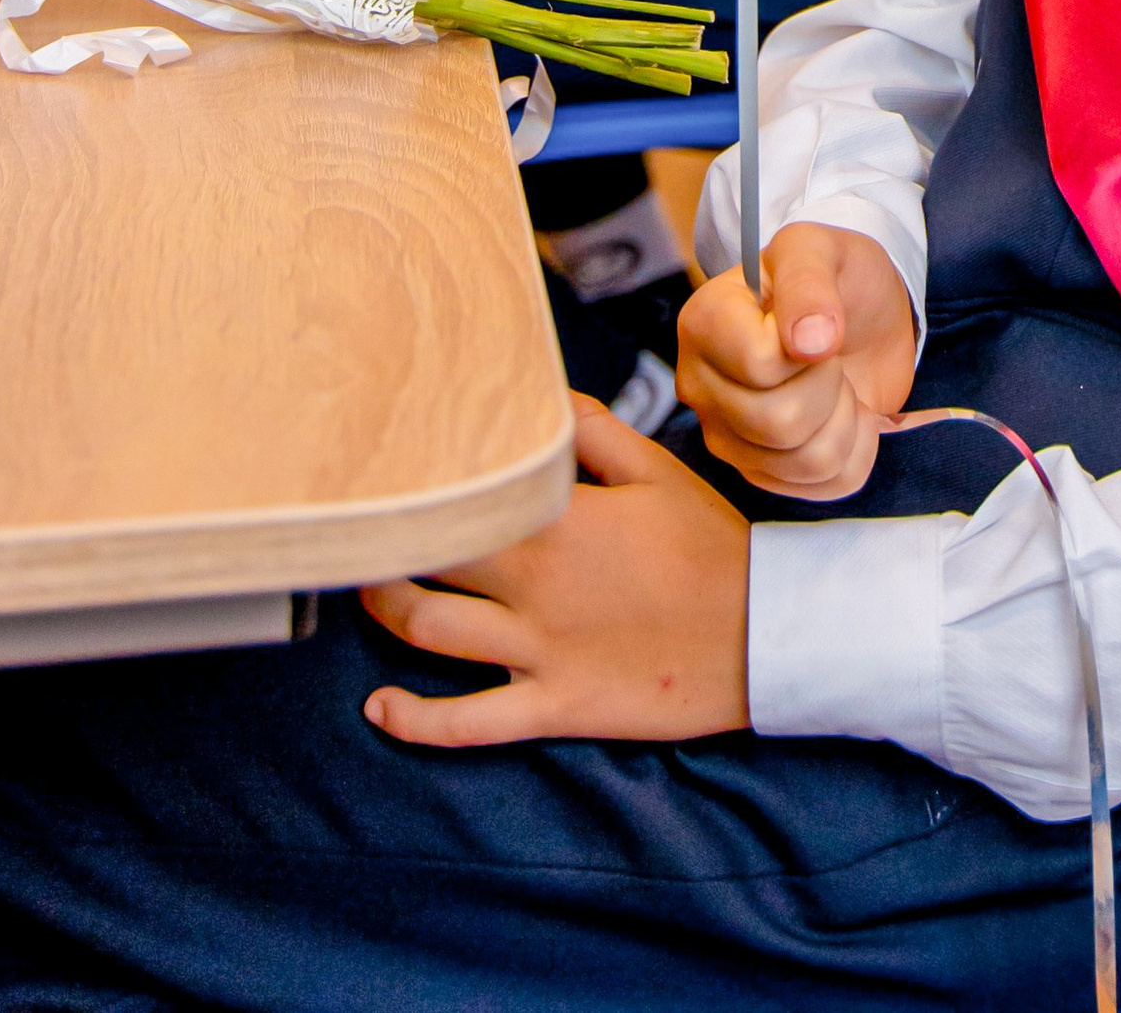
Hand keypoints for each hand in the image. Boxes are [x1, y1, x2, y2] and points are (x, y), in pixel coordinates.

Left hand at [361, 396, 747, 747]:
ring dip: (384, 611)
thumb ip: (590, 431)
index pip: (463, 492)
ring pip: (431, 632)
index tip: (387, 466)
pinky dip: (414, 721)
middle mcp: (532, 585)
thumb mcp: (656, 469)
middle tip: (360, 526)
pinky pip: (467, 722)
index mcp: (556, 520)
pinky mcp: (551, 706)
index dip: (419, 480)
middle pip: (431, 559)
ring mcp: (537, 652)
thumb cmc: (708, 544)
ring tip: (363, 594)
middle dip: (386, 542)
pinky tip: (378, 710)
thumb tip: (540, 398)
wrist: (760, 630)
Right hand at [674, 221, 916, 500]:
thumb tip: (808, 342)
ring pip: (804, 461)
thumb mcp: (822, 249)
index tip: (816, 322)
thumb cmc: (836, 275)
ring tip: (836, 381)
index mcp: (704, 323)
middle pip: (780, 423)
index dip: (807, 351)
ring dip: (846, 419)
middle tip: (831, 355)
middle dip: (830, 386)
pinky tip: (842, 413)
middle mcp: (701, 386)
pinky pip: (825, 485)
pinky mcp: (762, 473)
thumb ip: (810, 283)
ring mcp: (727, 437)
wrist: (865, 313)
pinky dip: (855, 449)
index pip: (760, 368)